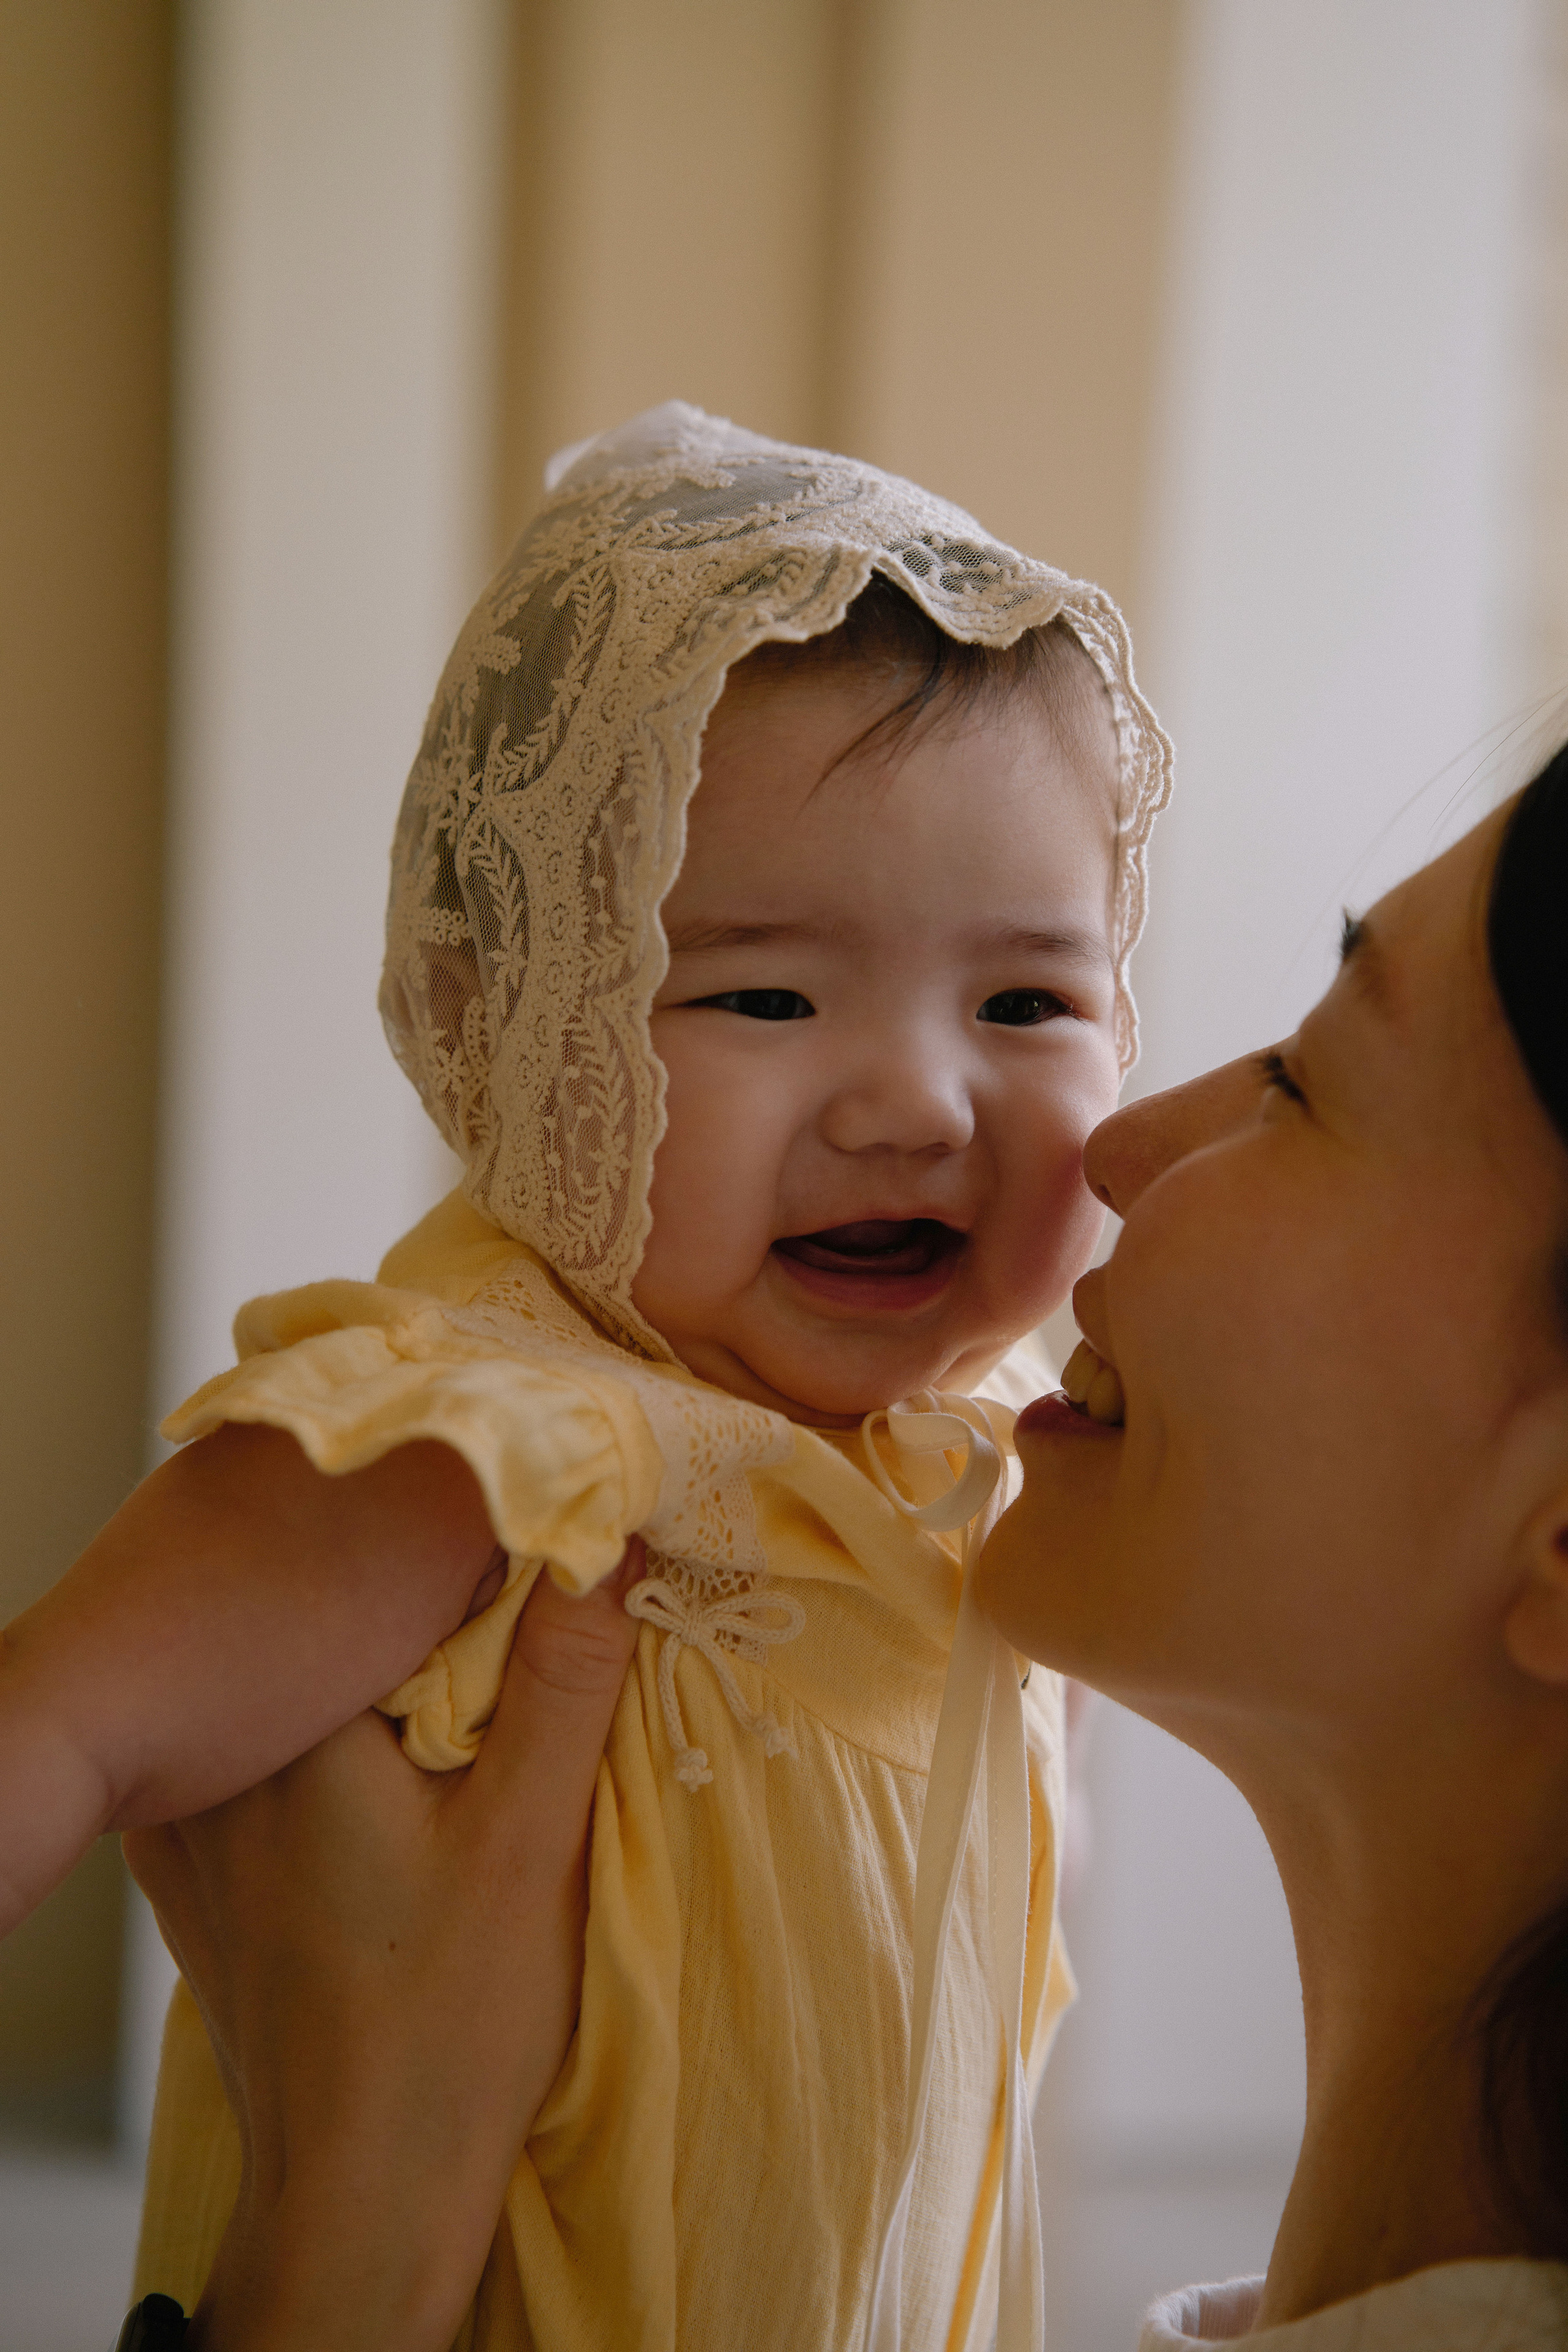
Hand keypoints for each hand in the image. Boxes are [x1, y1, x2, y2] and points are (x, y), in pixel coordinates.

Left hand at [125, 1543, 642, 2351]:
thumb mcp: (532, 1837)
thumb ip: (565, 1678)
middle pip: (344, 1639)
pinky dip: (321, 1764)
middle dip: (431, 1637)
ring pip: (306, 1702)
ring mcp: (193, 1819)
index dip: (483, 1580)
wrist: (361, 2189)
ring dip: (377, 1700)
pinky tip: (377, 1813)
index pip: (395, 1584)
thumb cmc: (453, 2022)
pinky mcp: (190, 1874)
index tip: (546, 1604)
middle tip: (509, 1685)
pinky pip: (264, 1767)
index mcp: (302, 1725)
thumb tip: (602, 1533)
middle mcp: (224, 1758)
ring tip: (446, 1760)